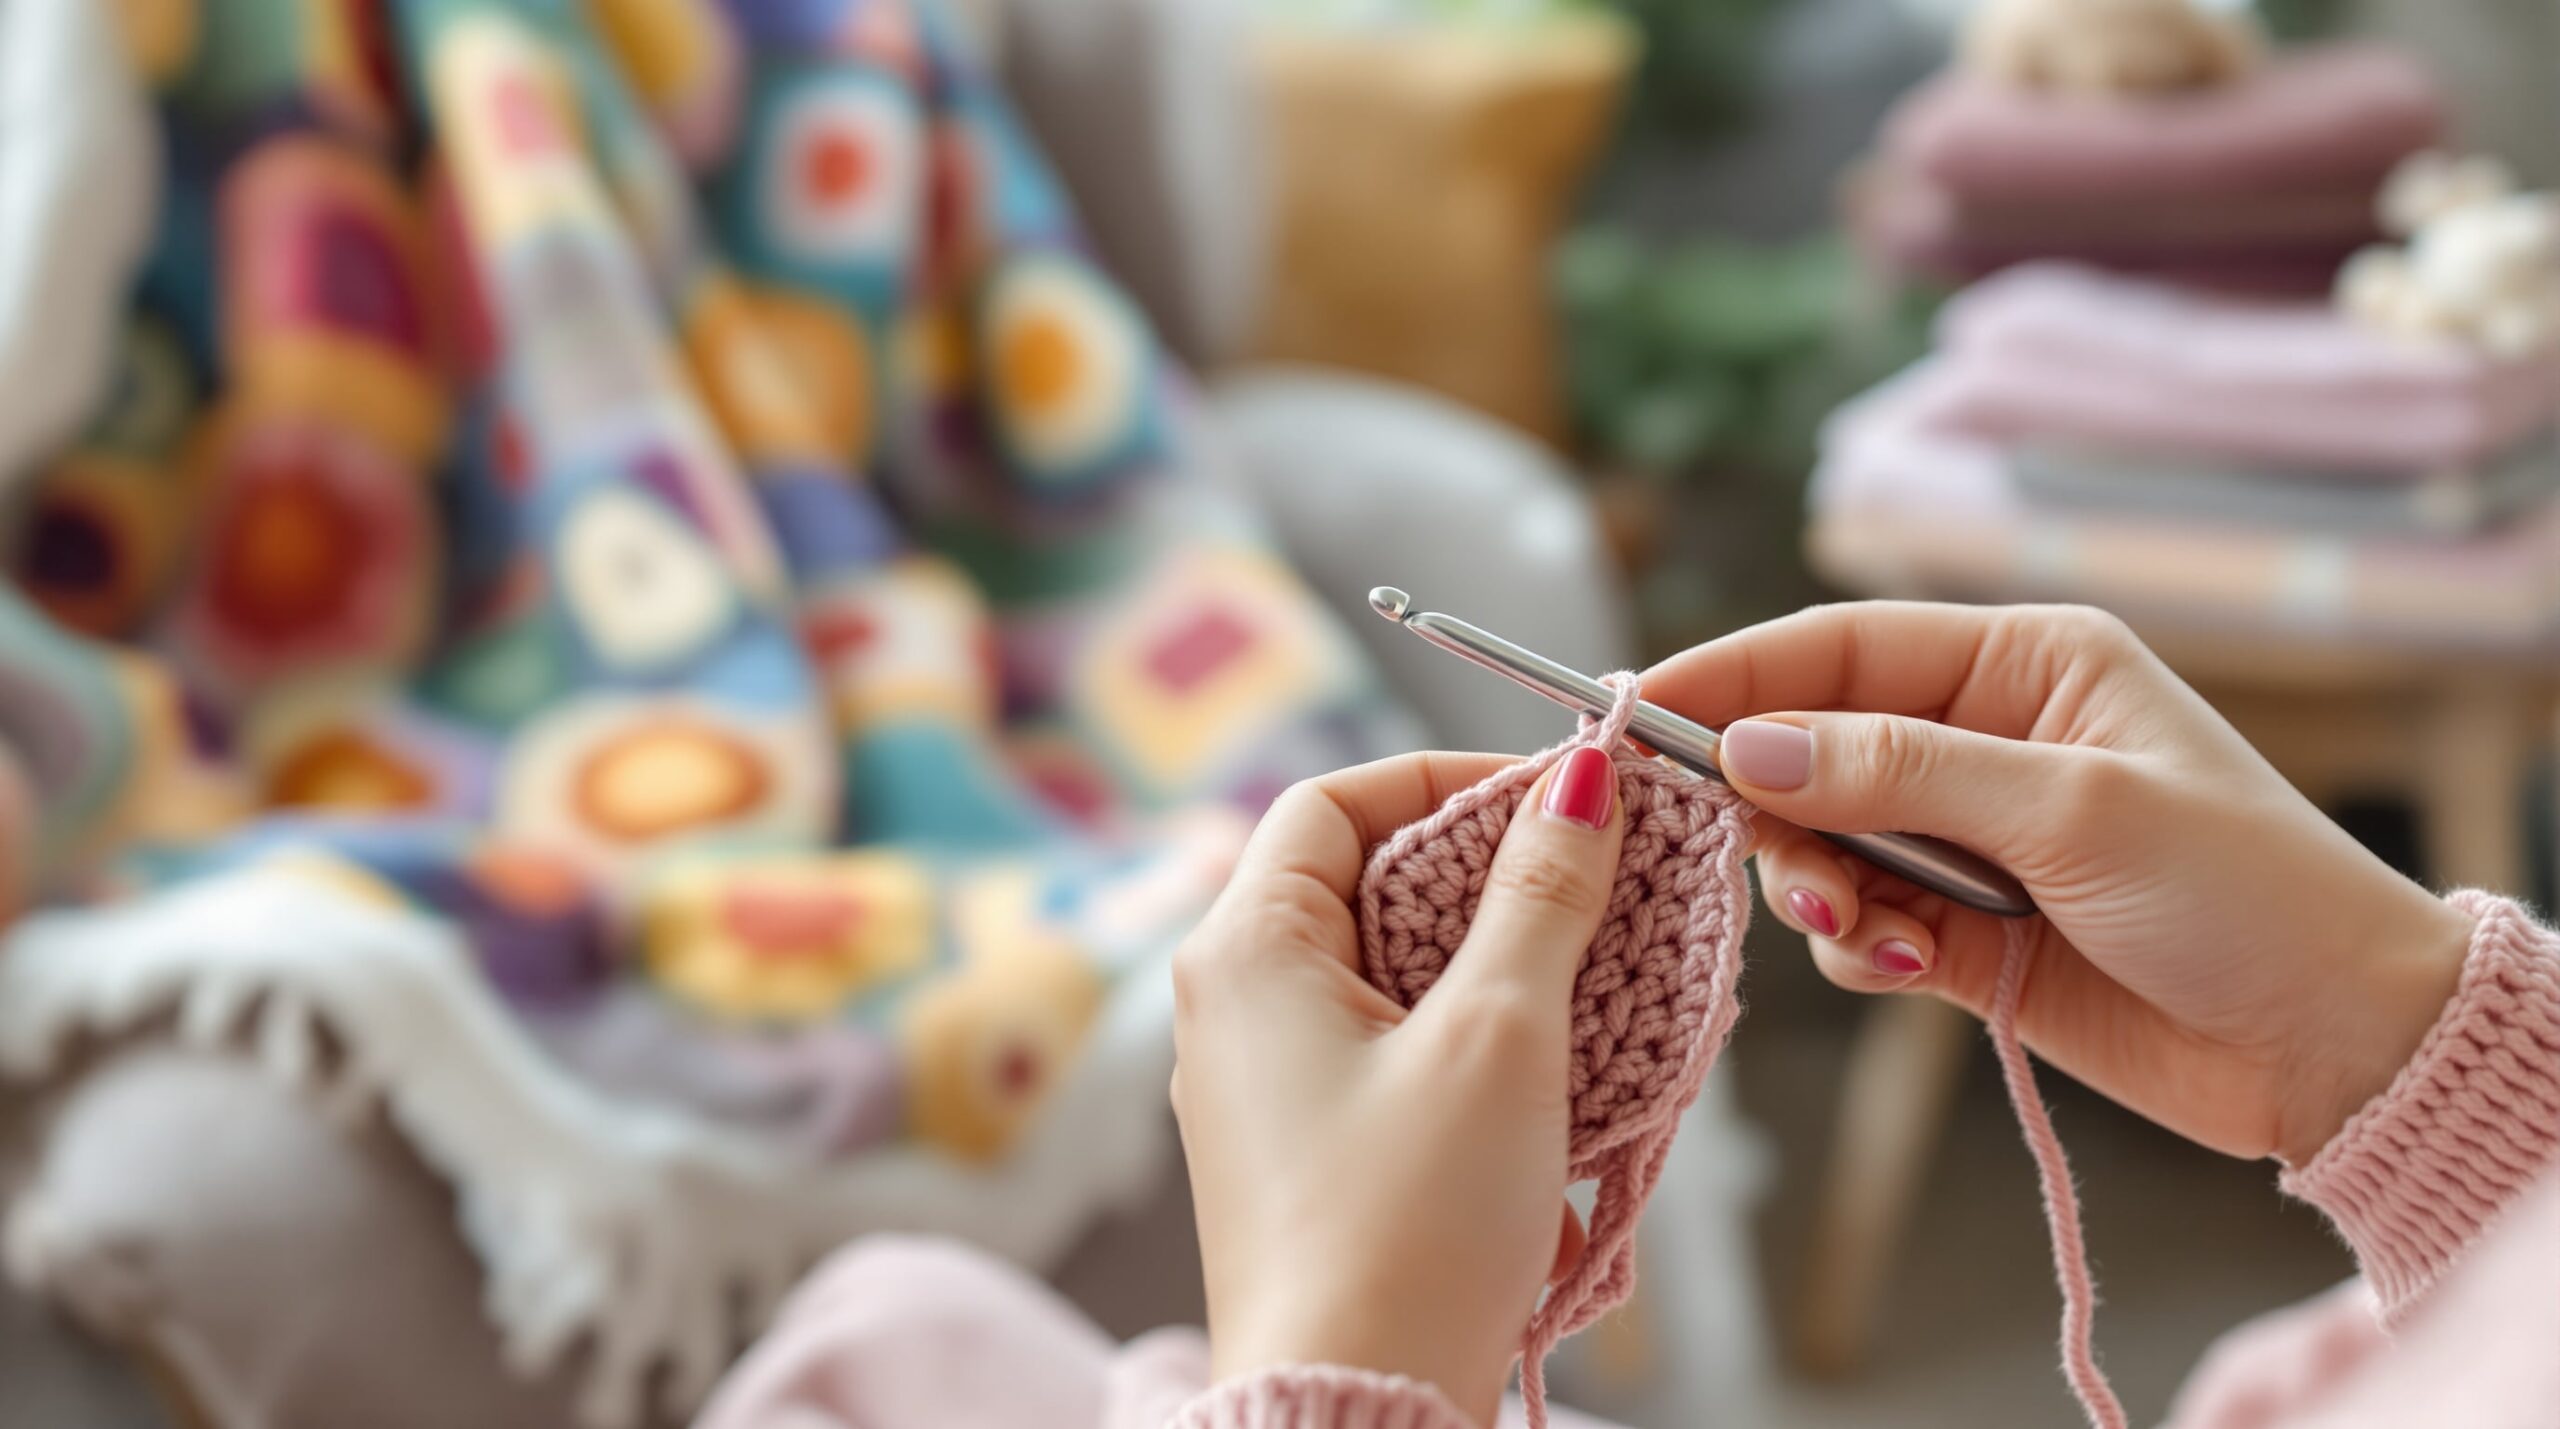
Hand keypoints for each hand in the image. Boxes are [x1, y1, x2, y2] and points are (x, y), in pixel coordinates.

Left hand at [1172, 747, 1627, 1424]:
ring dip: (1491, 965)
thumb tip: (1575, 785)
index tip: (1557, 796)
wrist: (1355, 1411)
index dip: (1450, 783)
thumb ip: (1541, 894)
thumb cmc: (1406, 1231)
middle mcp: (1229, 1007)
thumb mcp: (1500, 1037)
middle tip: (1595, 882)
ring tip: (1592, 979)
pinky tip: (1552, 1072)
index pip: (1337, 799)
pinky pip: (1386, 1053)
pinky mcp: (1299, 1153)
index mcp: (1245, 951)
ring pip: (1385, 972)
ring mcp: (1257, 1085)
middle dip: (1488, 877)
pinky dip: (1466, 1042)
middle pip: (1362, 881)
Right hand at [1644, 602, 2473, 1164]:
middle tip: (1775, 861)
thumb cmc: (2241, 891)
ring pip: (1819, 845)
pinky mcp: (1962, 934)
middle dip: (1775, 808)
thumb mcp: (2068, 808)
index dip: (1730, 675)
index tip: (1632, 715)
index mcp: (2024, 664)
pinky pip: (1858, 925)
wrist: (2336, 1047)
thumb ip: (1895, 770)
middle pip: (1808, 748)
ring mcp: (1969, 840)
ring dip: (1816, 890)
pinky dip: (1858, 949)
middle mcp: (1985, 739)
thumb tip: (1745, 747)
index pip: (1836, 649)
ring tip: (1869, 934)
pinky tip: (1909, 970)